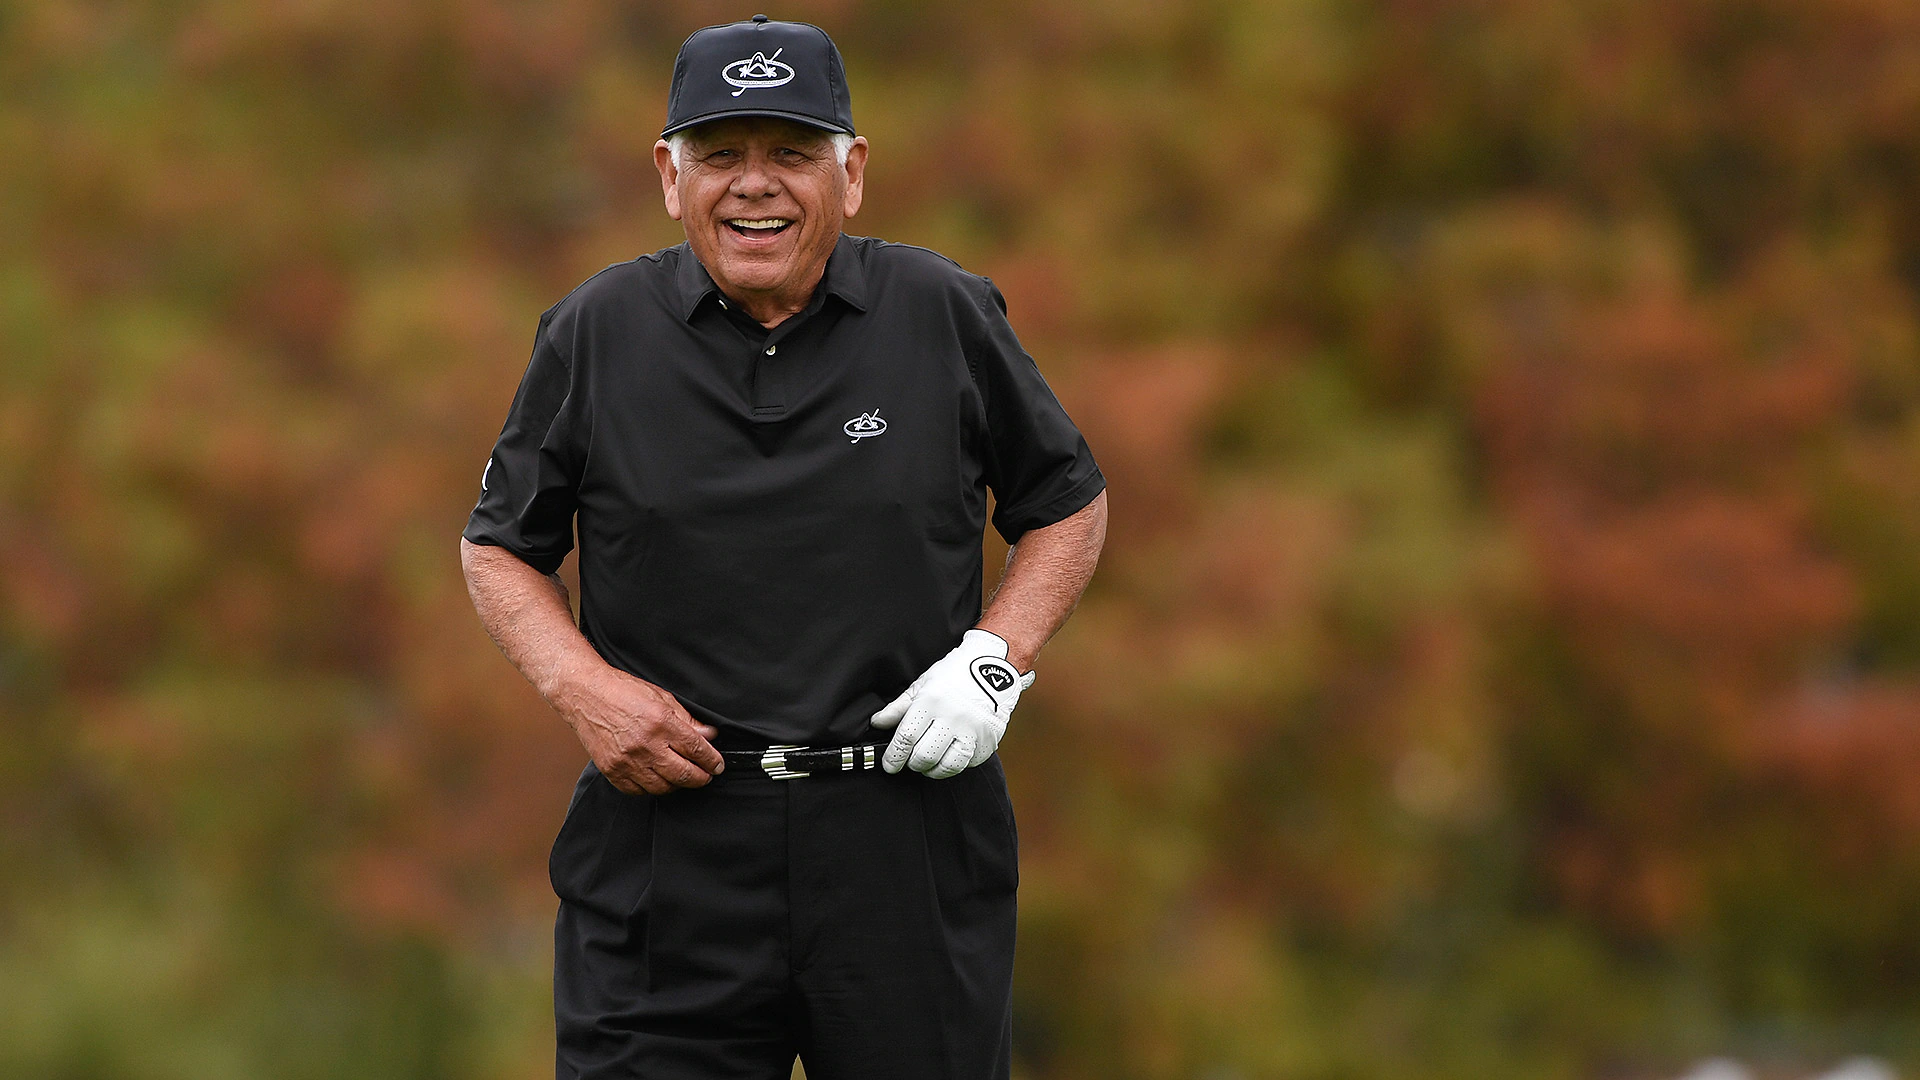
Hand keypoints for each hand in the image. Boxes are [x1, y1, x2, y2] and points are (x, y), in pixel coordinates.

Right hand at [553, 667, 723, 794]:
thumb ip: (688, 720)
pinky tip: (657, 779)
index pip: (696, 750)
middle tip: (706, 775)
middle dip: (701, 778)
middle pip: (683, 774)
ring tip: (682, 776)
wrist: (586, 695)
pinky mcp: (612, 770)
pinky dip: (652, 788)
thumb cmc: (623, 692)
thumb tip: (709, 736)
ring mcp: (627, 761)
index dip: (712, 761)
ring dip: (677, 784)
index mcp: (661, 723)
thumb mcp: (662, 698)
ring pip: (663, 787)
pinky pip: (639, 791)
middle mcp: (645, 744)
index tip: (717, 766)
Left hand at [869, 629, 1035, 778]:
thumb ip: (898, 707)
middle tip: (911, 760)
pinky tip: (951, 754)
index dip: (894, 756)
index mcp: (932, 701)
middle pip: (925, 756)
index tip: (890, 764)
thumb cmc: (956, 673)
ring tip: (929, 764)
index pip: (906, 738)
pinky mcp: (989, 739)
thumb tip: (878, 723)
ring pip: (948, 766)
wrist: (993, 666)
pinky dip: (957, 764)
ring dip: (934, 770)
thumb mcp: (923, 684)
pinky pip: (969, 763)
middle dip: (912, 764)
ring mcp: (973, 730)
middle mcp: (953, 717)